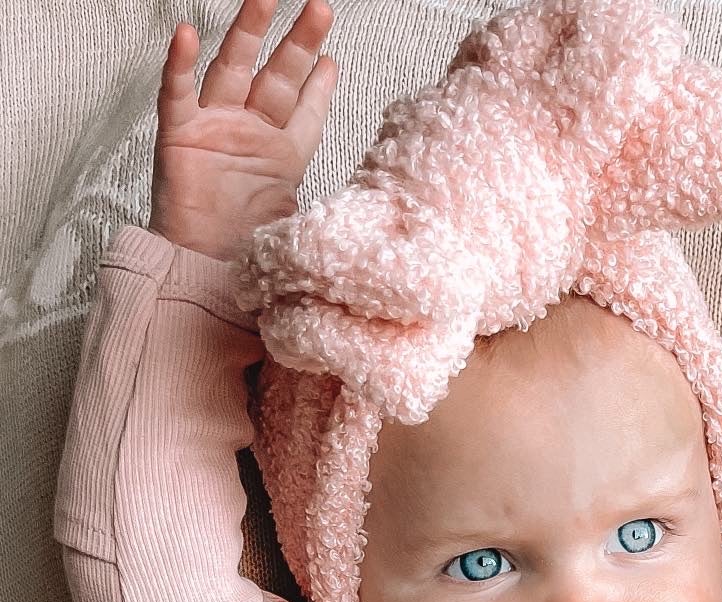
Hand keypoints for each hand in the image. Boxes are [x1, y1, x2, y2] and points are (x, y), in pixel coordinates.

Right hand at [150, 0, 337, 261]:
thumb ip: (326, 211)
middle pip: (278, 77)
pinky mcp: (179, 138)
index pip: (305, 111)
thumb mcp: (299, 227)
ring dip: (248, 31)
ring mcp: (214, 130)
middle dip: (300, 42)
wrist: (204, 281)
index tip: (333, 59)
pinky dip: (178, 65)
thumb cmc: (247, 260)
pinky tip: (185, 33)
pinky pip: (177, 94)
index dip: (319, 85)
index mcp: (281, 157)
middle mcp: (250, 134)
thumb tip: (370, 219)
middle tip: (322, 8)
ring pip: (232, 68)